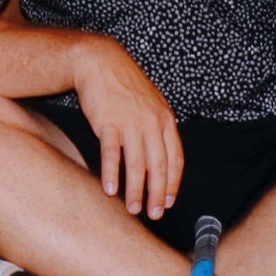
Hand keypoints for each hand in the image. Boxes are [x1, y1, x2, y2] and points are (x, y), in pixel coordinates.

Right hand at [69, 37, 184, 219]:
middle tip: (154, 214)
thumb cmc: (124, 85)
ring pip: (137, 164)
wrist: (100, 62)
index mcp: (165, 119)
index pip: (175, 159)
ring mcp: (130, 123)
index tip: (169, 202)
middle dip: (158, 194)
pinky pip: (112, 153)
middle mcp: (151, 123)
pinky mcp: (109, 123)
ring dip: (135, 190)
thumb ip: (158, 127)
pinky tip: (110, 189)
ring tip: (133, 209)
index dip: (173, 183)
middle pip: (159, 166)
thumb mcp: (150, 103)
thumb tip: (162, 154)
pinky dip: (112, 173)